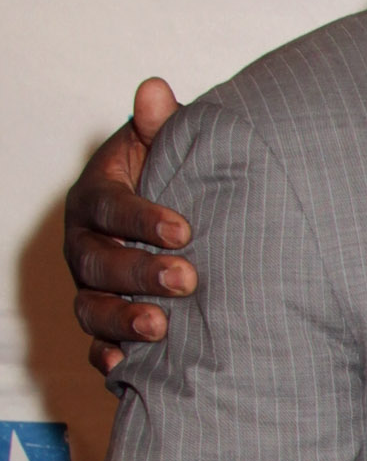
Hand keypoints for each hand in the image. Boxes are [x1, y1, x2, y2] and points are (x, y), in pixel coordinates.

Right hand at [66, 79, 190, 375]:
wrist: (167, 226)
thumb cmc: (164, 183)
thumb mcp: (159, 151)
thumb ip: (157, 128)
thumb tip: (155, 90)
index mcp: (95, 200)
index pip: (110, 207)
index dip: (142, 218)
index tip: (183, 229)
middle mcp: (85, 246)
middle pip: (100, 262)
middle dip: (141, 272)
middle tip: (187, 279)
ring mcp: (91, 287)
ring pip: (92, 307)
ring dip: (123, 320)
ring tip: (160, 328)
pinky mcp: (102, 323)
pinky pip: (95, 345)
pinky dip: (108, 358)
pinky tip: (125, 369)